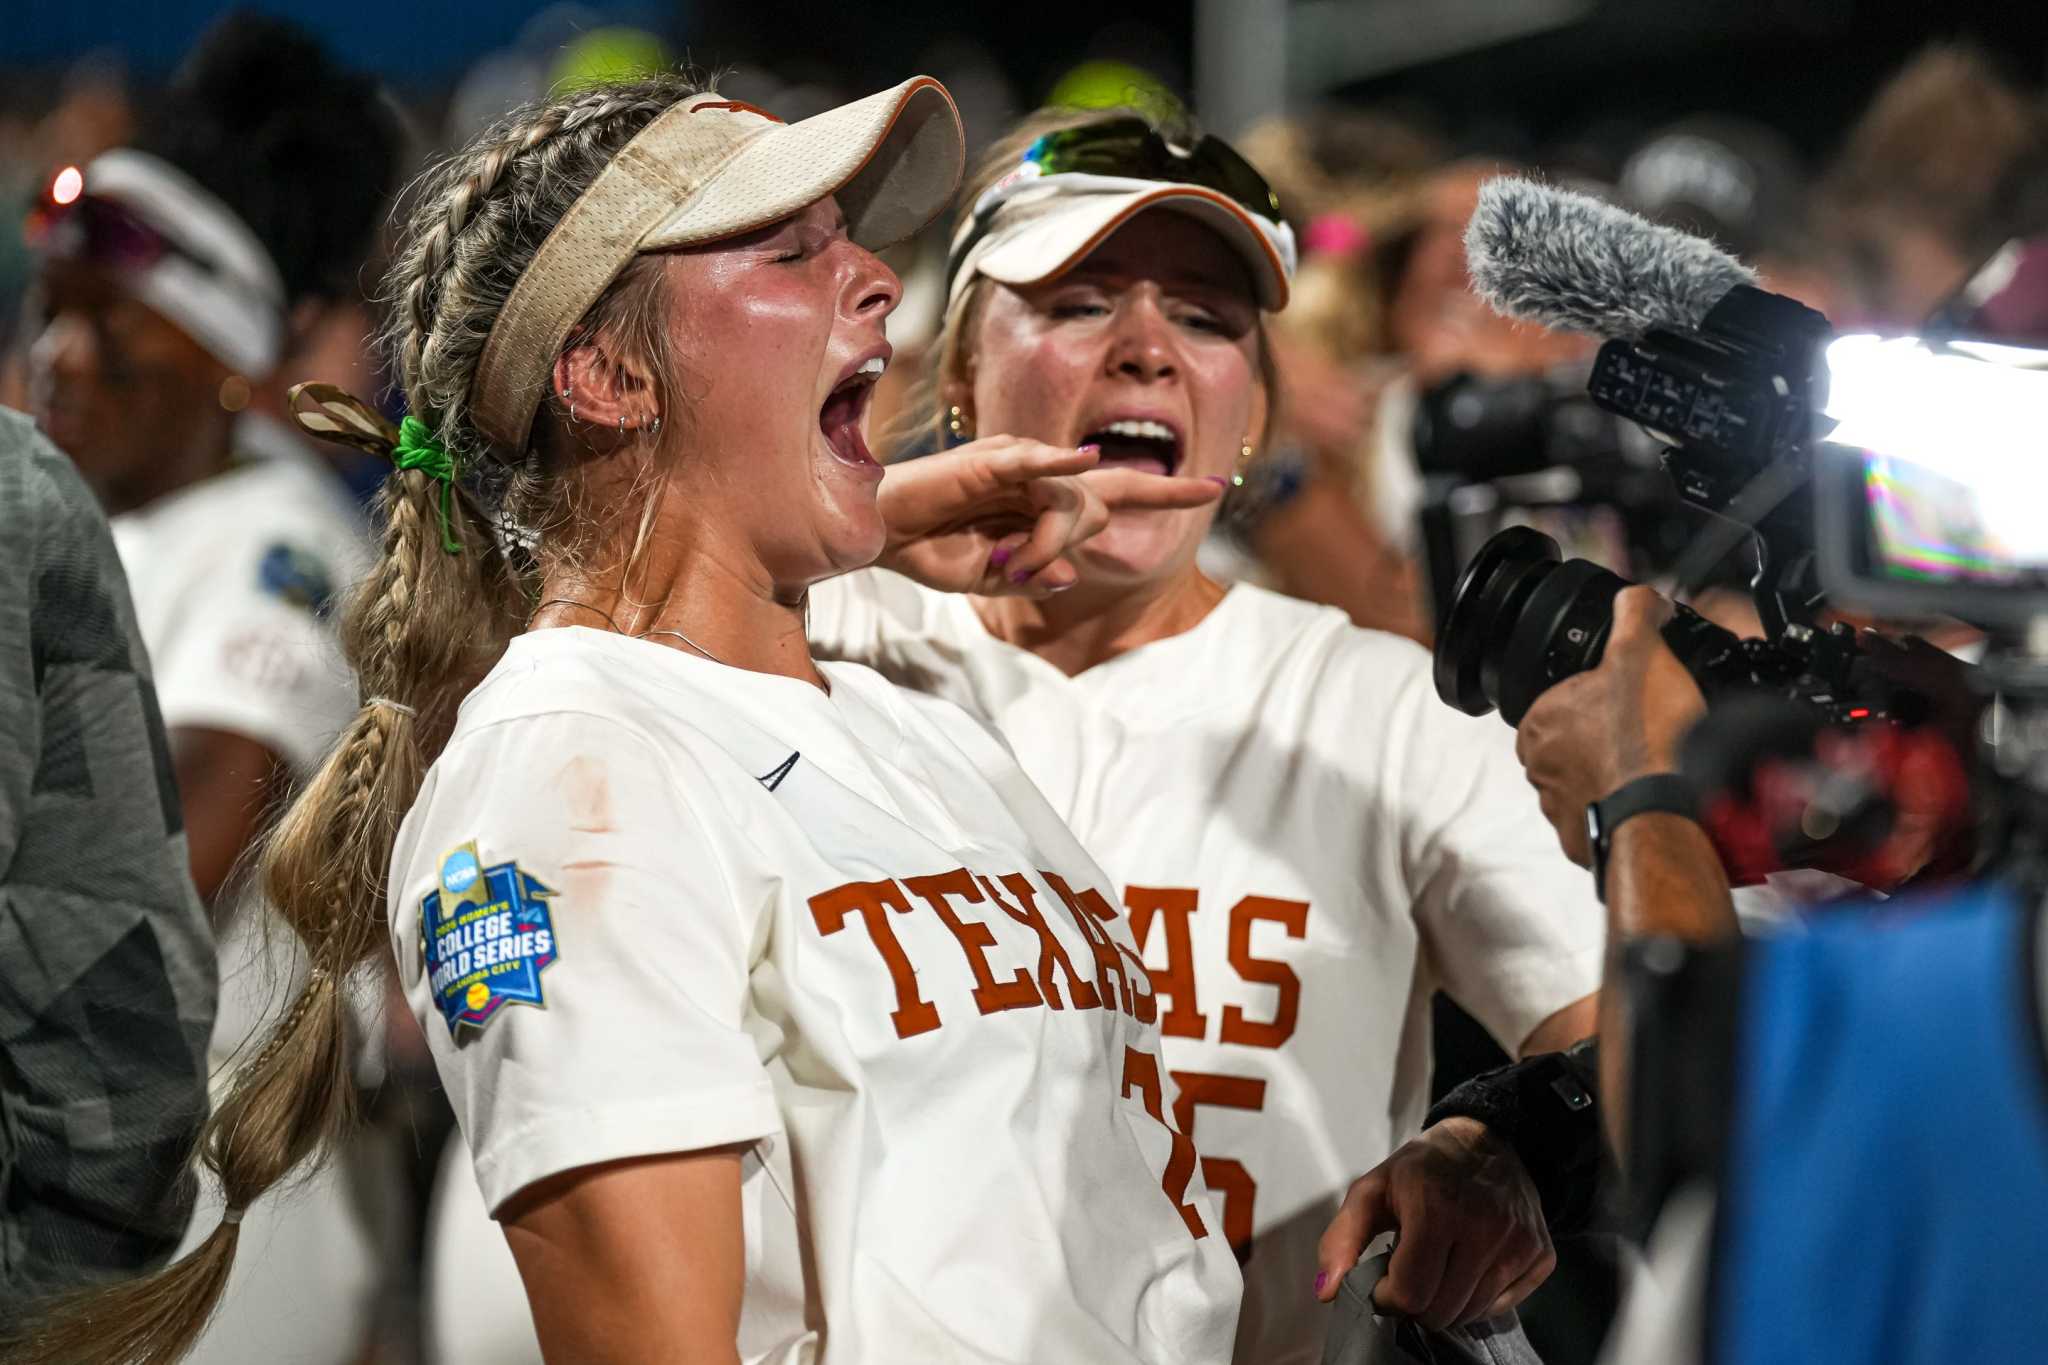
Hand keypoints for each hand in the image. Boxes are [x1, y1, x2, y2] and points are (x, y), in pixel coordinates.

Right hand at [874, 437, 1222, 595]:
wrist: (881, 537)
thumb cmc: (933, 551)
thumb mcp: (994, 580)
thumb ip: (1036, 577)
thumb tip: (1070, 575)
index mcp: (1047, 504)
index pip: (1122, 493)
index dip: (1169, 491)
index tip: (1218, 486)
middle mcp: (1041, 477)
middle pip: (1098, 511)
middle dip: (1067, 550)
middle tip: (1016, 572)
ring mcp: (1019, 464)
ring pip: (1070, 504)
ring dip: (1042, 545)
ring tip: (1003, 563)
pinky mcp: (991, 460)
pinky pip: (1038, 461)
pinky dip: (1064, 461)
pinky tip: (1089, 458)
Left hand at [1315, 1118, 1554, 1326]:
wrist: (1489, 1139)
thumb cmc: (1423, 1168)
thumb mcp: (1371, 1189)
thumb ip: (1342, 1239)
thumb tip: (1327, 1292)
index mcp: (1435, 1207)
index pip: (1410, 1293)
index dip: (1388, 1298)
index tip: (1384, 1281)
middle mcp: (1483, 1227)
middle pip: (1441, 1310)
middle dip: (1417, 1302)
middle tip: (1411, 1272)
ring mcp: (1517, 1243)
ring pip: (1472, 1313)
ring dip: (1447, 1302)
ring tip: (1438, 1267)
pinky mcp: (1541, 1254)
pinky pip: (1502, 1306)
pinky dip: (1480, 1299)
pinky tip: (1467, 1267)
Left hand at [1514, 587, 1707, 864]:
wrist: (1665, 813)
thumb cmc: (1646, 738)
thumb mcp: (1641, 654)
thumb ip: (1634, 615)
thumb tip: (1637, 597)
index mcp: (1539, 721)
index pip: (1565, 700)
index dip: (1604, 698)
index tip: (1633, 704)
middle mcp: (1537, 767)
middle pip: (1578, 742)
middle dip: (1611, 739)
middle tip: (1649, 735)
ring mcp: (1557, 808)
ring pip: (1591, 782)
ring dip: (1618, 777)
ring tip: (1653, 768)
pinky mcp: (1580, 842)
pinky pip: (1603, 819)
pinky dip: (1626, 811)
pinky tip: (1650, 799)